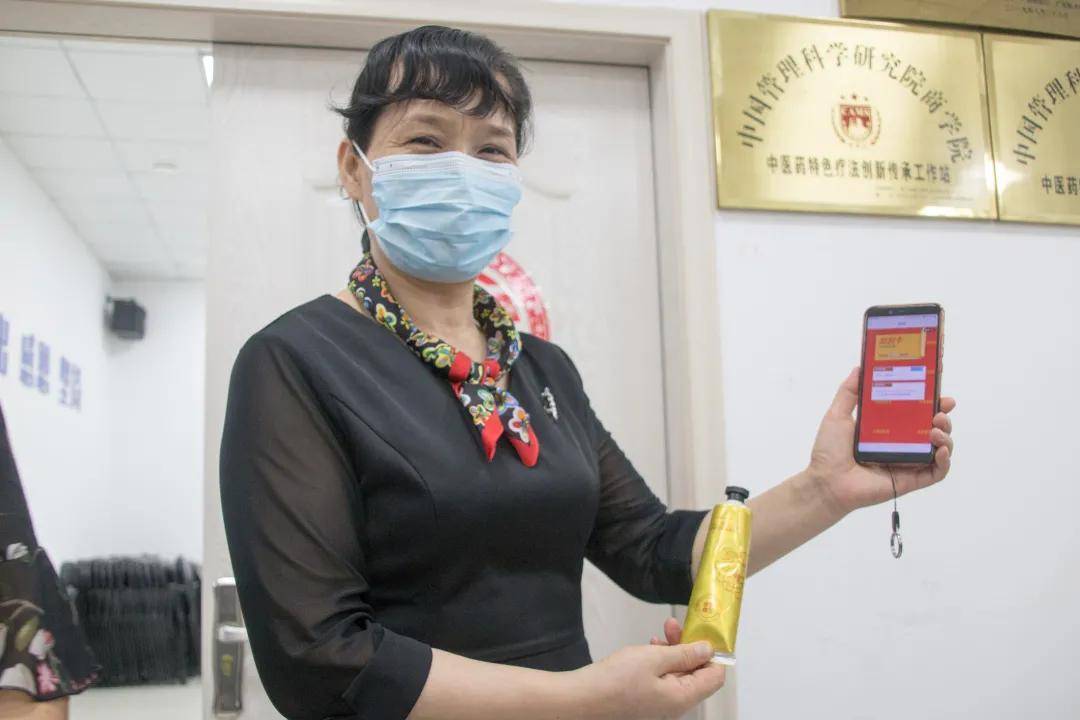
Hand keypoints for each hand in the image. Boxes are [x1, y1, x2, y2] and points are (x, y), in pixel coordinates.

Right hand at [572, 619, 724, 719]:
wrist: (581, 700)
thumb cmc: (616, 679)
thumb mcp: (653, 658)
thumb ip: (683, 653)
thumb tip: (707, 649)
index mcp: (682, 698)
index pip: (715, 677)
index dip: (713, 653)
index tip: (703, 631)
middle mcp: (675, 705)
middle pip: (696, 674)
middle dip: (689, 646)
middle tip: (674, 624)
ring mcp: (659, 705)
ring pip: (677, 675)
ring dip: (673, 651)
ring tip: (660, 632)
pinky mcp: (644, 701)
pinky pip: (662, 680)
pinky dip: (660, 662)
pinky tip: (648, 648)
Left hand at [809, 367, 955, 514]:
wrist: (826, 482)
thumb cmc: (829, 452)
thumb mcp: (837, 415)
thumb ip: (849, 391)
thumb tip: (861, 367)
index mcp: (887, 427)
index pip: (914, 408)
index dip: (929, 396)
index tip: (937, 380)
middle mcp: (901, 443)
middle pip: (932, 425)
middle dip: (942, 413)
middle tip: (941, 406)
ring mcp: (908, 461)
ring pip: (940, 447)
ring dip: (945, 435)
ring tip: (935, 428)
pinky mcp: (911, 480)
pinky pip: (937, 472)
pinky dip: (944, 461)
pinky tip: (939, 450)